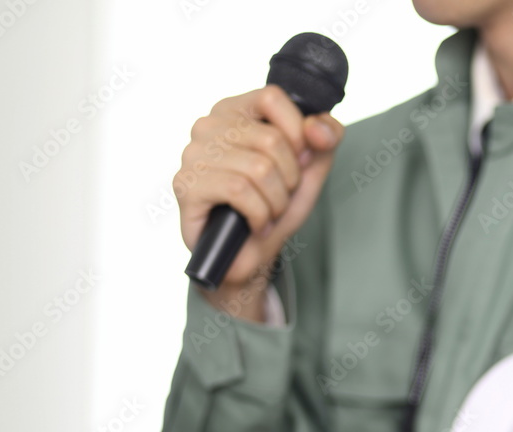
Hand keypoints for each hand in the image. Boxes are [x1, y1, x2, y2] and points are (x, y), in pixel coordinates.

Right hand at [175, 85, 344, 309]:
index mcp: (235, 111)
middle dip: (289, 179)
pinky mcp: (187, 185)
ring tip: (267, 212)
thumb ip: (325, 139)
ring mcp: (193, 155)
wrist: (251, 255)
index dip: (297, 133)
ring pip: (259, 168)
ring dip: (275, 202)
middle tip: (278, 196)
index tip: (298, 160)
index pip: (272, 97)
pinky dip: (258, 214)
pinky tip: (254, 223)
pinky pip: (239, 191)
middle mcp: (208, 126)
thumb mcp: (310, 170)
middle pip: (271, 139)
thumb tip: (317, 128)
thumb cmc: (274, 206)